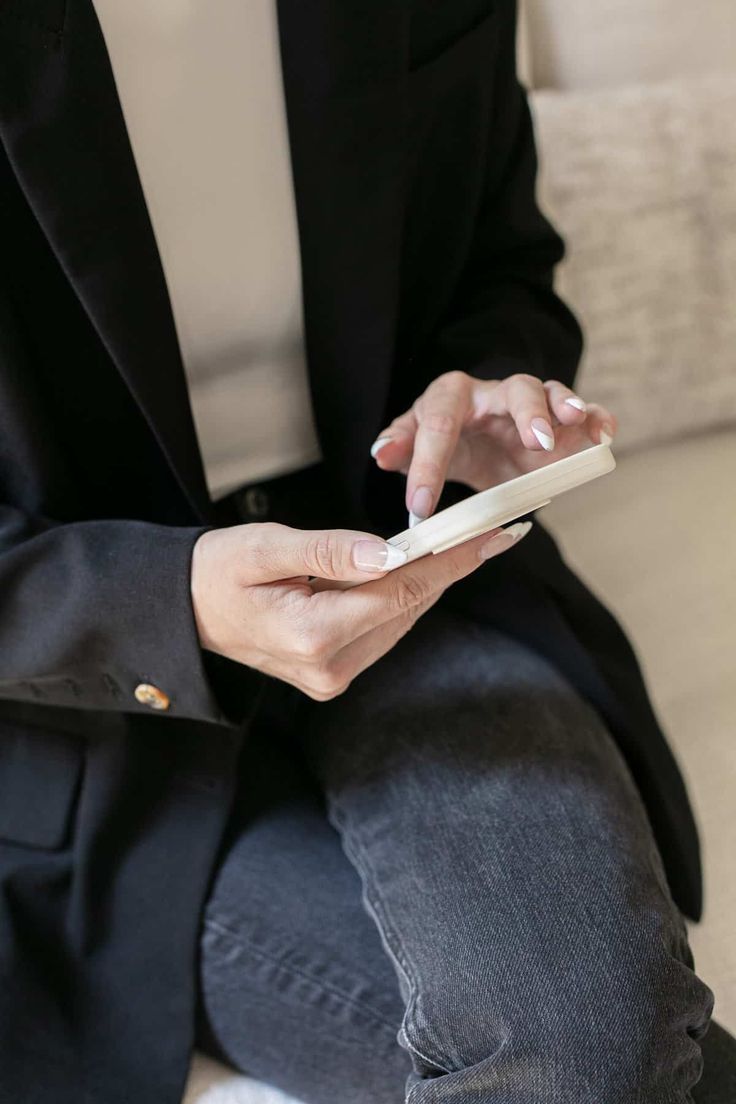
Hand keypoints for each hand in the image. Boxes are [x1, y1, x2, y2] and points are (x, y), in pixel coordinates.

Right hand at [190, 520, 529, 699]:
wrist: (187, 611)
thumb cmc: (217, 572)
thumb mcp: (264, 548)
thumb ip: (327, 551)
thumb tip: (387, 552)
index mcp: (313, 636)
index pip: (400, 591)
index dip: (450, 560)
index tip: (491, 536)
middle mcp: (330, 667)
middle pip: (408, 607)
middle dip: (449, 567)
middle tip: (490, 532)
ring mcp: (334, 676)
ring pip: (401, 619)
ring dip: (429, 582)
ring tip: (463, 544)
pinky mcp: (335, 673)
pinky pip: (384, 629)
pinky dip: (402, 597)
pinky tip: (415, 569)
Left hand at [370, 371, 617, 525]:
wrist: (479, 442)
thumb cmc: (445, 443)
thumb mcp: (415, 448)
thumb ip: (400, 449)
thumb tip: (381, 453)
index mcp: (449, 398)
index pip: (437, 424)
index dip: (427, 465)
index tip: (420, 507)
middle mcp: (493, 394)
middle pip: (512, 389)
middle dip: (525, 412)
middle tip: (535, 441)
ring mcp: (531, 405)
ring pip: (550, 393)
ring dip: (564, 405)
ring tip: (575, 421)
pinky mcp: (561, 422)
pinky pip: (584, 412)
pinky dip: (597, 418)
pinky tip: (604, 435)